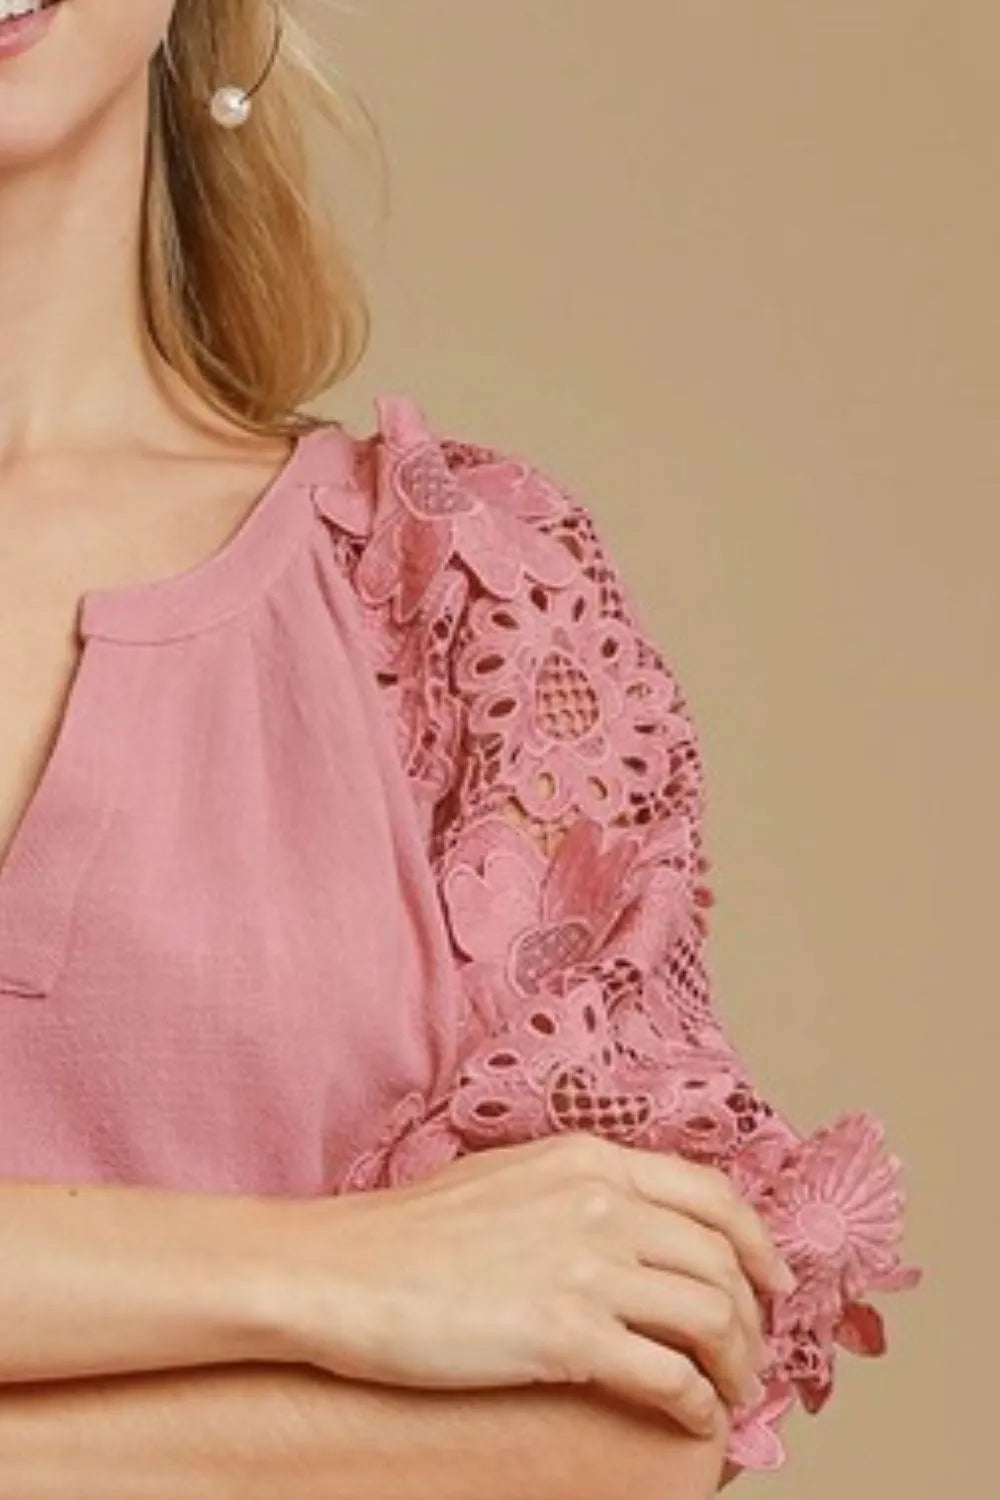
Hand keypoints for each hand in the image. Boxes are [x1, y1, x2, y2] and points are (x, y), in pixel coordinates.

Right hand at [262, 1134, 793, 1437]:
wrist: (346, 1272)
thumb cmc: (411, 1231)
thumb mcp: (508, 1177)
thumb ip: (576, 1187)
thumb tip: (627, 1221)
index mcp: (589, 1159)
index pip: (711, 1193)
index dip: (757, 1242)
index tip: (771, 1280)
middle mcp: (602, 1203)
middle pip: (723, 1259)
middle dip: (755, 1314)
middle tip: (753, 1352)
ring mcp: (586, 1266)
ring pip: (712, 1315)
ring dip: (738, 1363)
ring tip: (731, 1392)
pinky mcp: (566, 1335)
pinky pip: (670, 1374)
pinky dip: (699, 1402)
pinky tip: (695, 1418)